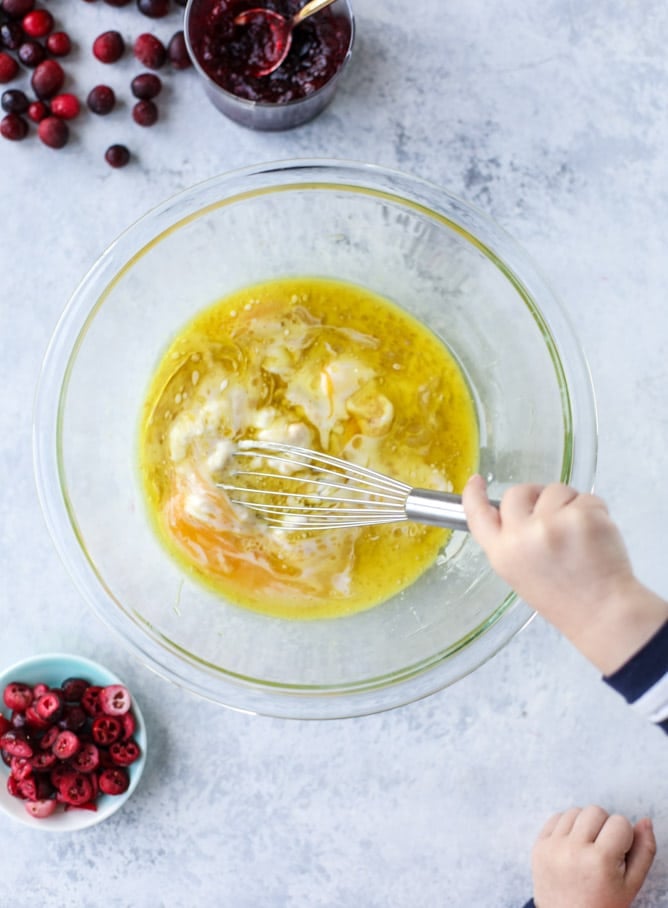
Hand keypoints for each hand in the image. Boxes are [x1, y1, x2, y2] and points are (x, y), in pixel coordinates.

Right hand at [462, 476, 667, 673]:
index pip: (478, 515)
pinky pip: (585, 497)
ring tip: (578, 535)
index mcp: (502, 554)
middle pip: (518, 492)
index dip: (474, 495)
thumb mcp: (519, 574)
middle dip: (535, 497)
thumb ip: (510, 542)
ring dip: (568, 503)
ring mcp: (552, 524)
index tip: (476, 481)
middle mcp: (521, 536)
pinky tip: (596, 535)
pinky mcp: (582, 515)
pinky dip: (593, 510)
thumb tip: (514, 511)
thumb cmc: (565, 597)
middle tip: (553, 516)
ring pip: (555, 489)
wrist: (603, 613)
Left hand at [531, 805, 656, 907]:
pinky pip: (556, 817)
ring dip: (585, 824)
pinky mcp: (538, 845)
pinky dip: (567, 827)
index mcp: (600, 861)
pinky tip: (573, 846)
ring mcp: (553, 847)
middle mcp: (573, 850)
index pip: (619, 822)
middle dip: (604, 826)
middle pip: (596, 811)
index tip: (619, 853)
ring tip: (588, 848)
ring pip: (575, 811)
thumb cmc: (603, 904)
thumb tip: (645, 821)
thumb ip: (643, 851)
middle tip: (604, 849)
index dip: (624, 836)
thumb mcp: (631, 885)